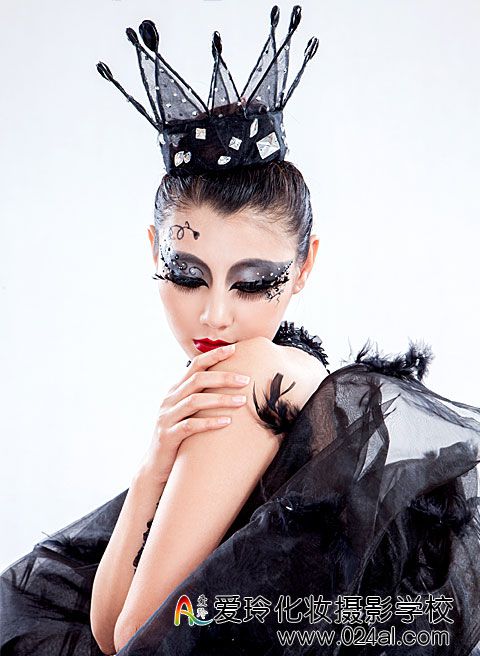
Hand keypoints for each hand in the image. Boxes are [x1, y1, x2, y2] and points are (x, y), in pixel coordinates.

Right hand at [138, 344, 249, 484]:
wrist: (155, 466)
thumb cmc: (179, 437)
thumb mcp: (187, 413)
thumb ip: (201, 397)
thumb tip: (230, 383)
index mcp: (175, 391)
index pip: (195, 366)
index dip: (214, 356)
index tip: (234, 349)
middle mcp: (169, 400)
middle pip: (197, 380)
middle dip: (223, 377)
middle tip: (246, 380)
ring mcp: (167, 418)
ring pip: (195, 401)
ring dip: (221, 399)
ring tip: (242, 401)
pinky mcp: (168, 436)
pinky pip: (190, 426)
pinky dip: (209, 422)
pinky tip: (227, 422)